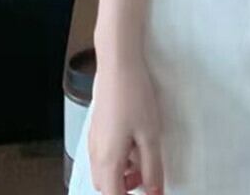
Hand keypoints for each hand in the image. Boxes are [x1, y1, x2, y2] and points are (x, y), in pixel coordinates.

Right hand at [88, 60, 164, 194]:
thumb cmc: (133, 96)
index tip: (148, 191)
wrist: (118, 66)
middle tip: (147, 174)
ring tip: (144, 153)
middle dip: (126, 187)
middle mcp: (96, 154)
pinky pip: (105, 154)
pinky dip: (119, 156)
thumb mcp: (150, 135)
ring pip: (105, 170)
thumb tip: (155, 192)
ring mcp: (94, 140)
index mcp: (108, 161)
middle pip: (106, 186)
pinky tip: (135, 138)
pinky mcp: (97, 128)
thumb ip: (152, 168)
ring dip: (123, 171)